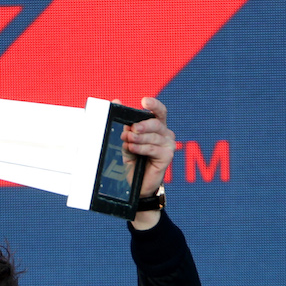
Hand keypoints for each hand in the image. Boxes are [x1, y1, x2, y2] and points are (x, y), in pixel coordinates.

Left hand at [119, 97, 174, 228]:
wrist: (136, 184)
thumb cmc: (133, 161)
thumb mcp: (126, 140)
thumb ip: (124, 124)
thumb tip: (117, 102)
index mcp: (157, 127)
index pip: (159, 112)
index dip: (154, 105)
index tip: (144, 101)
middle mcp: (165, 134)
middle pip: (156, 123)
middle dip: (142, 125)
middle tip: (131, 129)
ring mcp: (168, 145)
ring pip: (153, 136)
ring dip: (138, 138)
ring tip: (127, 141)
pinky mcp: (167, 156)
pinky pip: (153, 149)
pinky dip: (141, 148)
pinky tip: (132, 149)